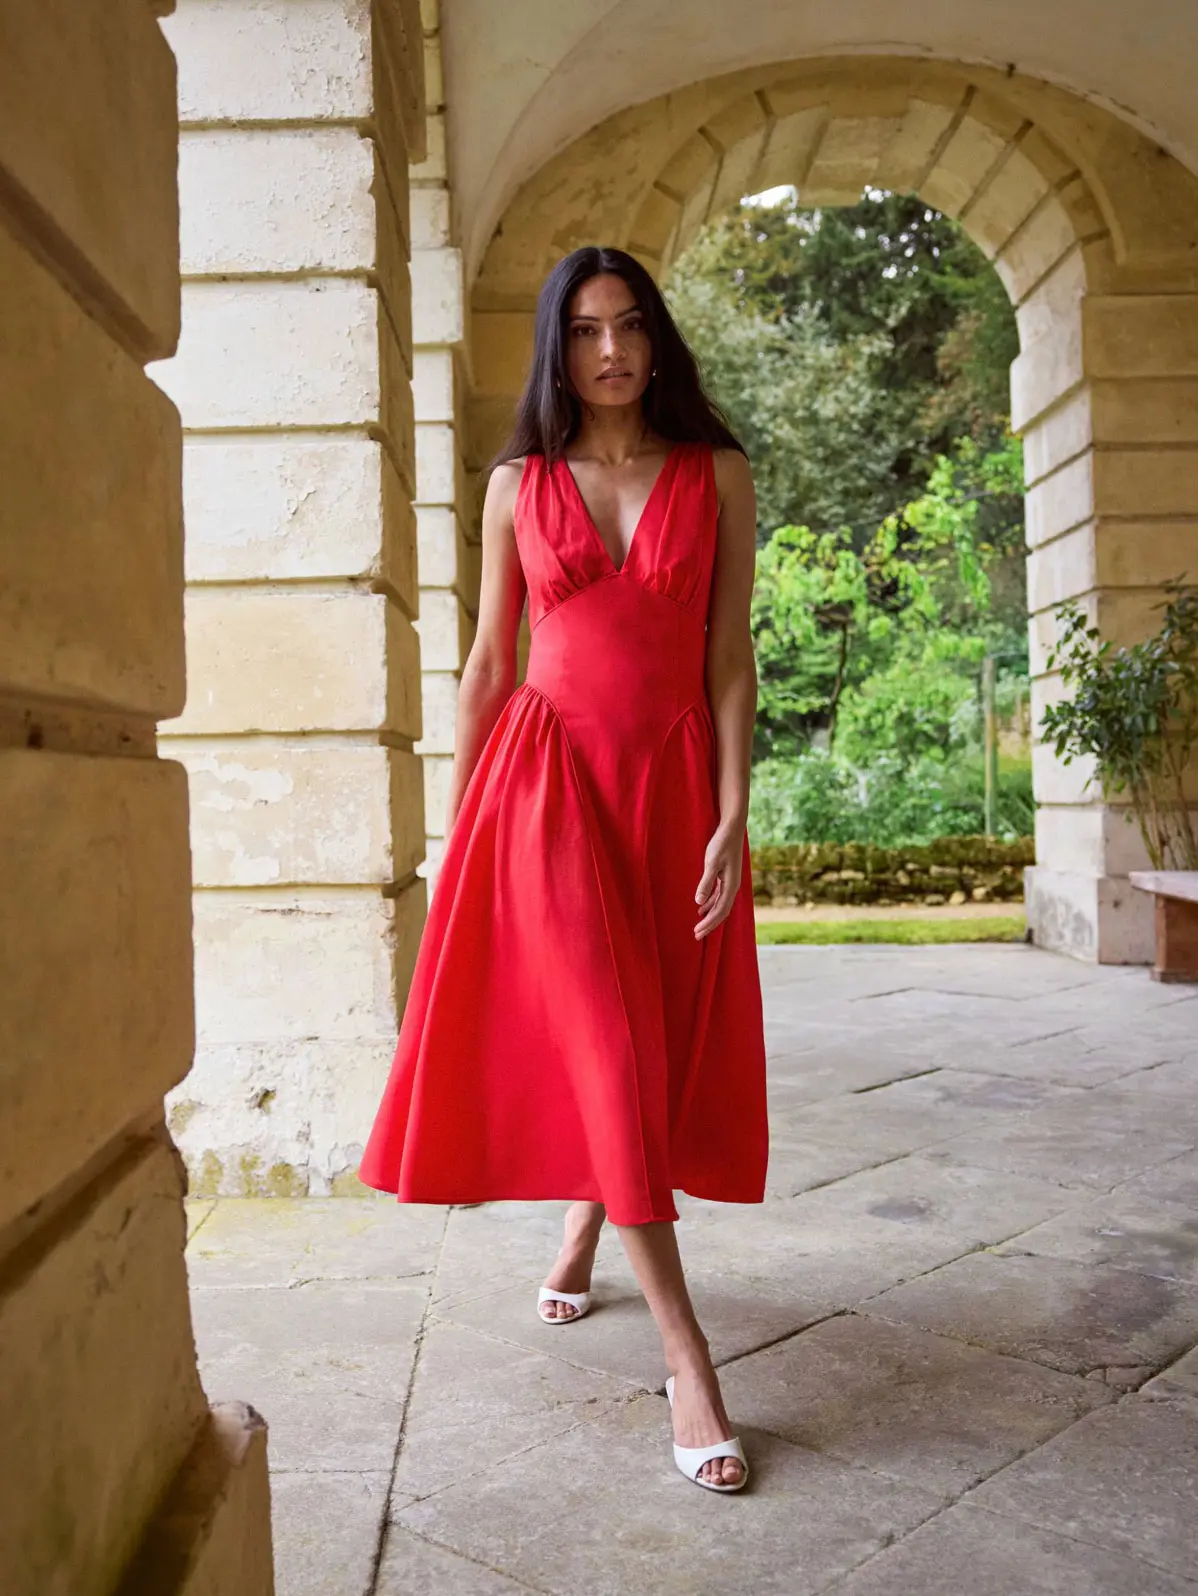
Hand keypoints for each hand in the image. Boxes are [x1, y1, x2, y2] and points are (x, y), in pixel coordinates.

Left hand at [693, 824, 742, 939]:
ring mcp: (730, 882)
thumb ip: (706, 882)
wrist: (731, 829)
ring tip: (698, 926)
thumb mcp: (711, 862)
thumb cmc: (721, 844)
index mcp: (731, 885)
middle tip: (696, 935)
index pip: (720, 911)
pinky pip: (719, 896)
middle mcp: (733, 886)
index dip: (709, 923)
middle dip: (709, 924)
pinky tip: (701, 907)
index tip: (697, 932)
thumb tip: (699, 902)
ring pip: (720, 905)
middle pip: (722, 911)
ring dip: (710, 916)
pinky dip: (711, 904)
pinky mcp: (726, 877)